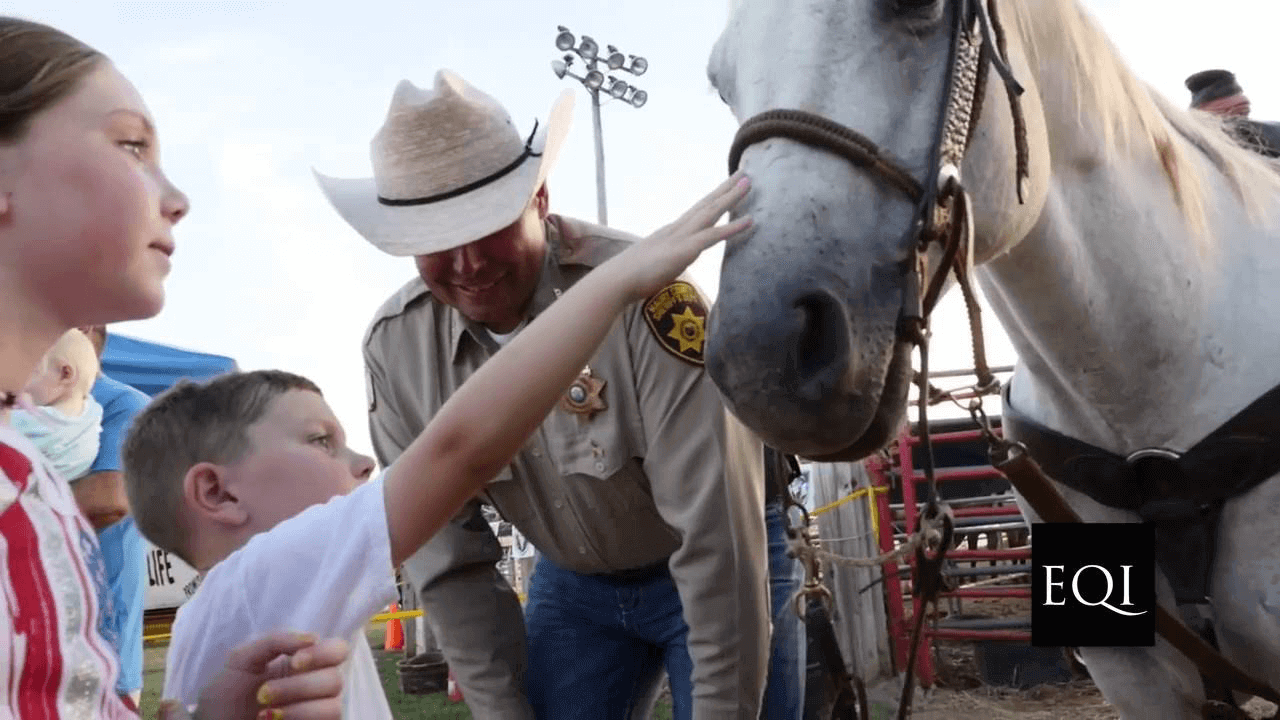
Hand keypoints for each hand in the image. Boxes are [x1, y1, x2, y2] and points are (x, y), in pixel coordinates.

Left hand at [158, 632, 349, 719]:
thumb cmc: (225, 695)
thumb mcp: (242, 659)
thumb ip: (276, 641)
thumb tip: (313, 638)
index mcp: (304, 663)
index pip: (337, 650)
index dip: (323, 653)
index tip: (295, 661)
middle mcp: (316, 686)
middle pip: (335, 679)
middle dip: (298, 687)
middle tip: (263, 694)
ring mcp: (316, 711)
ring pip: (333, 706)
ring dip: (299, 709)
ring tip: (264, 714)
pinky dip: (300, 719)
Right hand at [614, 171, 752, 300]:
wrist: (617, 280)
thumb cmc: (632, 277)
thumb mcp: (655, 263)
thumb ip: (666, 259)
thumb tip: (670, 262)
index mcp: (672, 232)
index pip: (697, 211)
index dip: (713, 198)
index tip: (726, 186)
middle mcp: (678, 229)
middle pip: (706, 204)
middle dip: (726, 188)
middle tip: (744, 172)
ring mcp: (682, 237)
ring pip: (712, 212)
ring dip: (732, 197)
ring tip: (748, 181)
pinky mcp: (685, 250)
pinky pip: (713, 235)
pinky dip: (733, 227)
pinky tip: (750, 219)